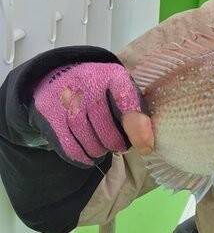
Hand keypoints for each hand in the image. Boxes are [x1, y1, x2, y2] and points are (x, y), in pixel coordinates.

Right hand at [30, 62, 153, 165]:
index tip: (145, 146)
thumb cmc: (100, 88)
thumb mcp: (121, 89)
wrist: (59, 75)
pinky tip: (88, 158)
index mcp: (112, 74)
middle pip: (103, 122)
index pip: (126, 99)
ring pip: (84, 133)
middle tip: (119, 148)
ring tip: (102, 151)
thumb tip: (145, 142)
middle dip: (114, 142)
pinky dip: (79, 155)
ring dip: (97, 149)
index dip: (137, 127)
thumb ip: (135, 110)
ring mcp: (65, 96)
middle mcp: (87, 81)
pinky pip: (66, 141)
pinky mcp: (49, 111)